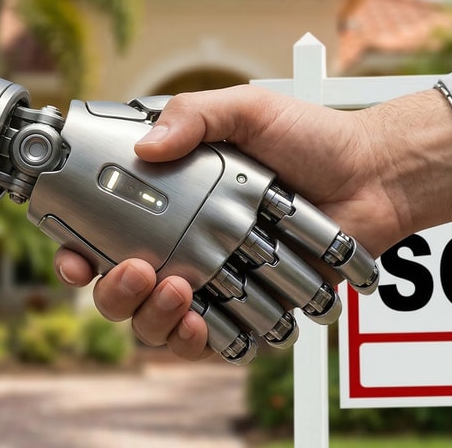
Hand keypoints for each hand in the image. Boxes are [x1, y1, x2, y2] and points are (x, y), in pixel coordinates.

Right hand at [54, 85, 451, 359]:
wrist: (376, 176)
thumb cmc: (313, 139)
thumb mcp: (248, 108)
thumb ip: (194, 115)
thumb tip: (144, 148)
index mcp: (172, 201)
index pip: (105, 233)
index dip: (78, 251)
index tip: (75, 256)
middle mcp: (186, 244)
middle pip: (123, 290)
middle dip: (115, 293)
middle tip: (137, 270)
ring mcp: (217, 281)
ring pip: (158, 324)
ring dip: (153, 320)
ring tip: (181, 293)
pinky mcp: (253, 309)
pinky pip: (212, 343)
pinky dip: (199, 343)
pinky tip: (203, 325)